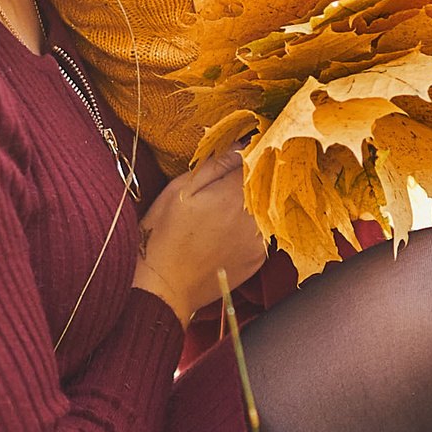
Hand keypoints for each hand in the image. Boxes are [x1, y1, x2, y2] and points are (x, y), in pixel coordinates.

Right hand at [132, 149, 268, 326]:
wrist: (163, 287)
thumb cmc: (163, 235)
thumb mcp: (180, 189)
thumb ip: (216, 164)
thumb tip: (242, 144)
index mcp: (234, 196)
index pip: (259, 160)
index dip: (253, 149)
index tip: (247, 144)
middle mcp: (254, 218)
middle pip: (268, 184)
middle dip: (256, 174)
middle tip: (233, 175)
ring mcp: (259, 242)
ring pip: (267, 207)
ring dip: (256, 199)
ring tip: (226, 204)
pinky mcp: (258, 259)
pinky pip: (264, 230)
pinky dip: (253, 223)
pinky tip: (228, 226)